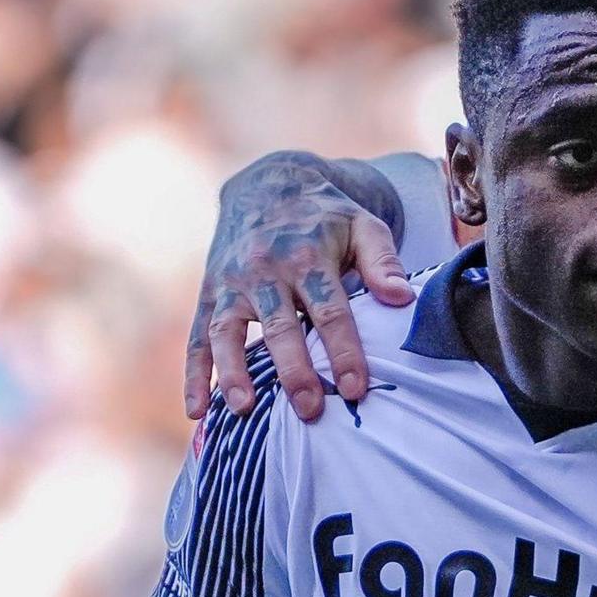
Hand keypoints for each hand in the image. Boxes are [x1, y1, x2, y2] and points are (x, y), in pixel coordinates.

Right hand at [187, 154, 416, 420]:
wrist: (268, 184)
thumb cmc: (326, 216)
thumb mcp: (362, 225)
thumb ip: (382, 262)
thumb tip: (403, 299)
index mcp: (307, 256)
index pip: (329, 310)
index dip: (343, 350)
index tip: (356, 388)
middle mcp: (265, 270)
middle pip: (279, 327)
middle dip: (294, 371)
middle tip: (310, 411)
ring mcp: (231, 283)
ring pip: (227, 332)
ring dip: (233, 373)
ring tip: (245, 409)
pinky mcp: (209, 294)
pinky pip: (197, 337)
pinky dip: (194, 375)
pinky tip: (197, 412)